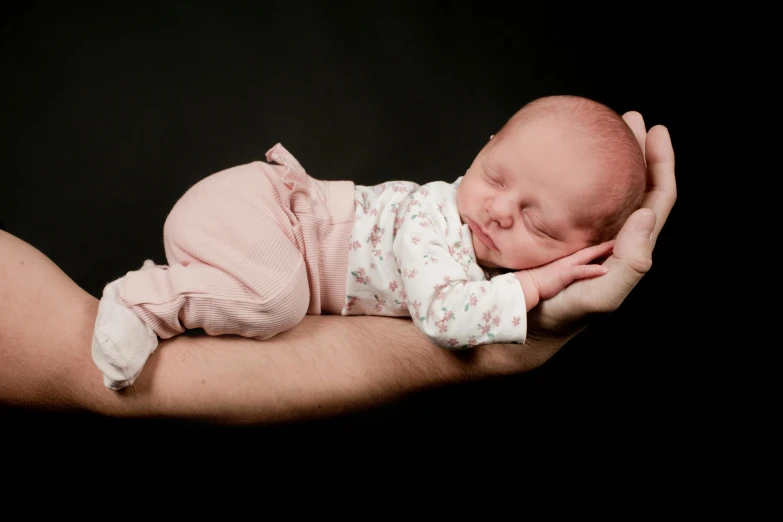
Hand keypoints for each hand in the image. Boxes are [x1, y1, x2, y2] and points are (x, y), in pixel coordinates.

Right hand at [525, 112, 675, 340]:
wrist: (526, 323)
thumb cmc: (567, 313)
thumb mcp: (604, 296)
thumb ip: (630, 264)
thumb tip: (647, 215)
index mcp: (629, 245)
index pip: (656, 198)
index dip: (661, 164)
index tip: (655, 132)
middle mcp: (611, 233)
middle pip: (633, 183)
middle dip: (635, 148)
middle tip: (625, 118)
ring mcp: (584, 228)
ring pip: (603, 185)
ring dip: (606, 154)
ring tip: (597, 125)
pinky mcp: (557, 228)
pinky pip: (570, 193)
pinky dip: (570, 171)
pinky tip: (556, 155)